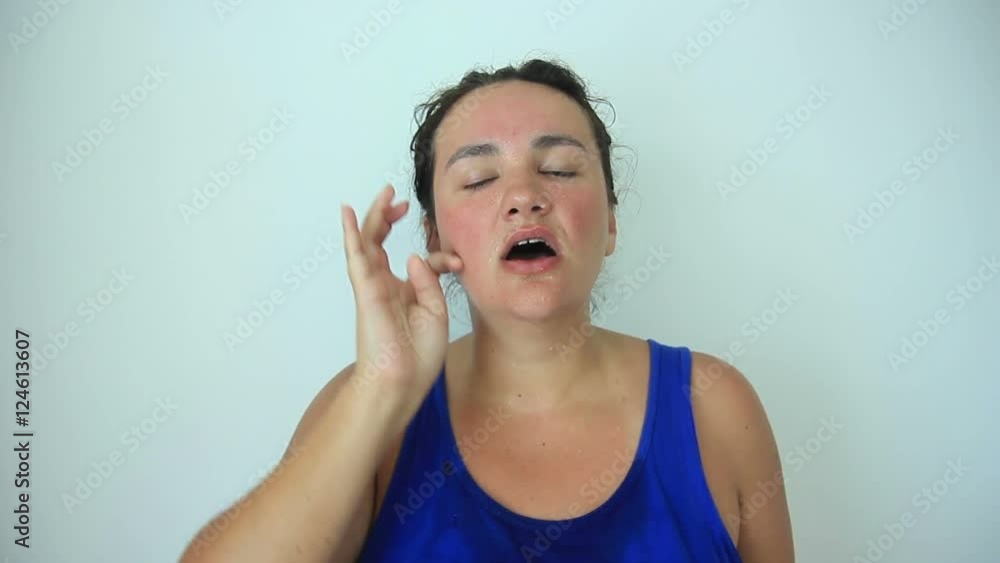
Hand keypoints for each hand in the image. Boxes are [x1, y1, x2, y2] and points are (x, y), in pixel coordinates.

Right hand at [340, 184, 462, 401]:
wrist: (402, 381)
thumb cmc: (418, 356)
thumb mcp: (436, 312)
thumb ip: (428, 281)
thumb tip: (414, 255)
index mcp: (406, 293)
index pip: (421, 261)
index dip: (441, 255)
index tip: (459, 262)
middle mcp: (387, 286)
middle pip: (383, 243)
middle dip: (391, 218)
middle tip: (401, 201)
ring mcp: (374, 286)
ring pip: (369, 243)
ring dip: (375, 216)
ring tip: (385, 194)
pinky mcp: (366, 290)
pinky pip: (356, 257)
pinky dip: (351, 234)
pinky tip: (348, 214)